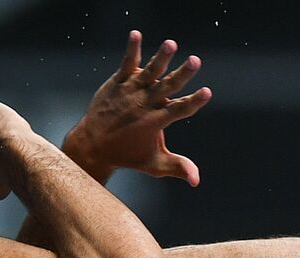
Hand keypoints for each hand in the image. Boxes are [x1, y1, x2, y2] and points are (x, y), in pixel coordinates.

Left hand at [67, 32, 211, 187]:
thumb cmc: (127, 155)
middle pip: (167, 88)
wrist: (92, 145)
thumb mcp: (153, 164)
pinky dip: (132, 50)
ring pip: (149, 73)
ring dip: (160, 58)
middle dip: (181, 74)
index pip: (179, 111)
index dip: (193, 102)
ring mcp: (131, 92)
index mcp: (155, 122)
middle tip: (195, 61)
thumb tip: (197, 181)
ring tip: (171, 44)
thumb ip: (177, 168)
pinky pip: (126, 64)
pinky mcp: (118, 83)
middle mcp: (144, 105)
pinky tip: (135, 34)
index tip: (207, 92)